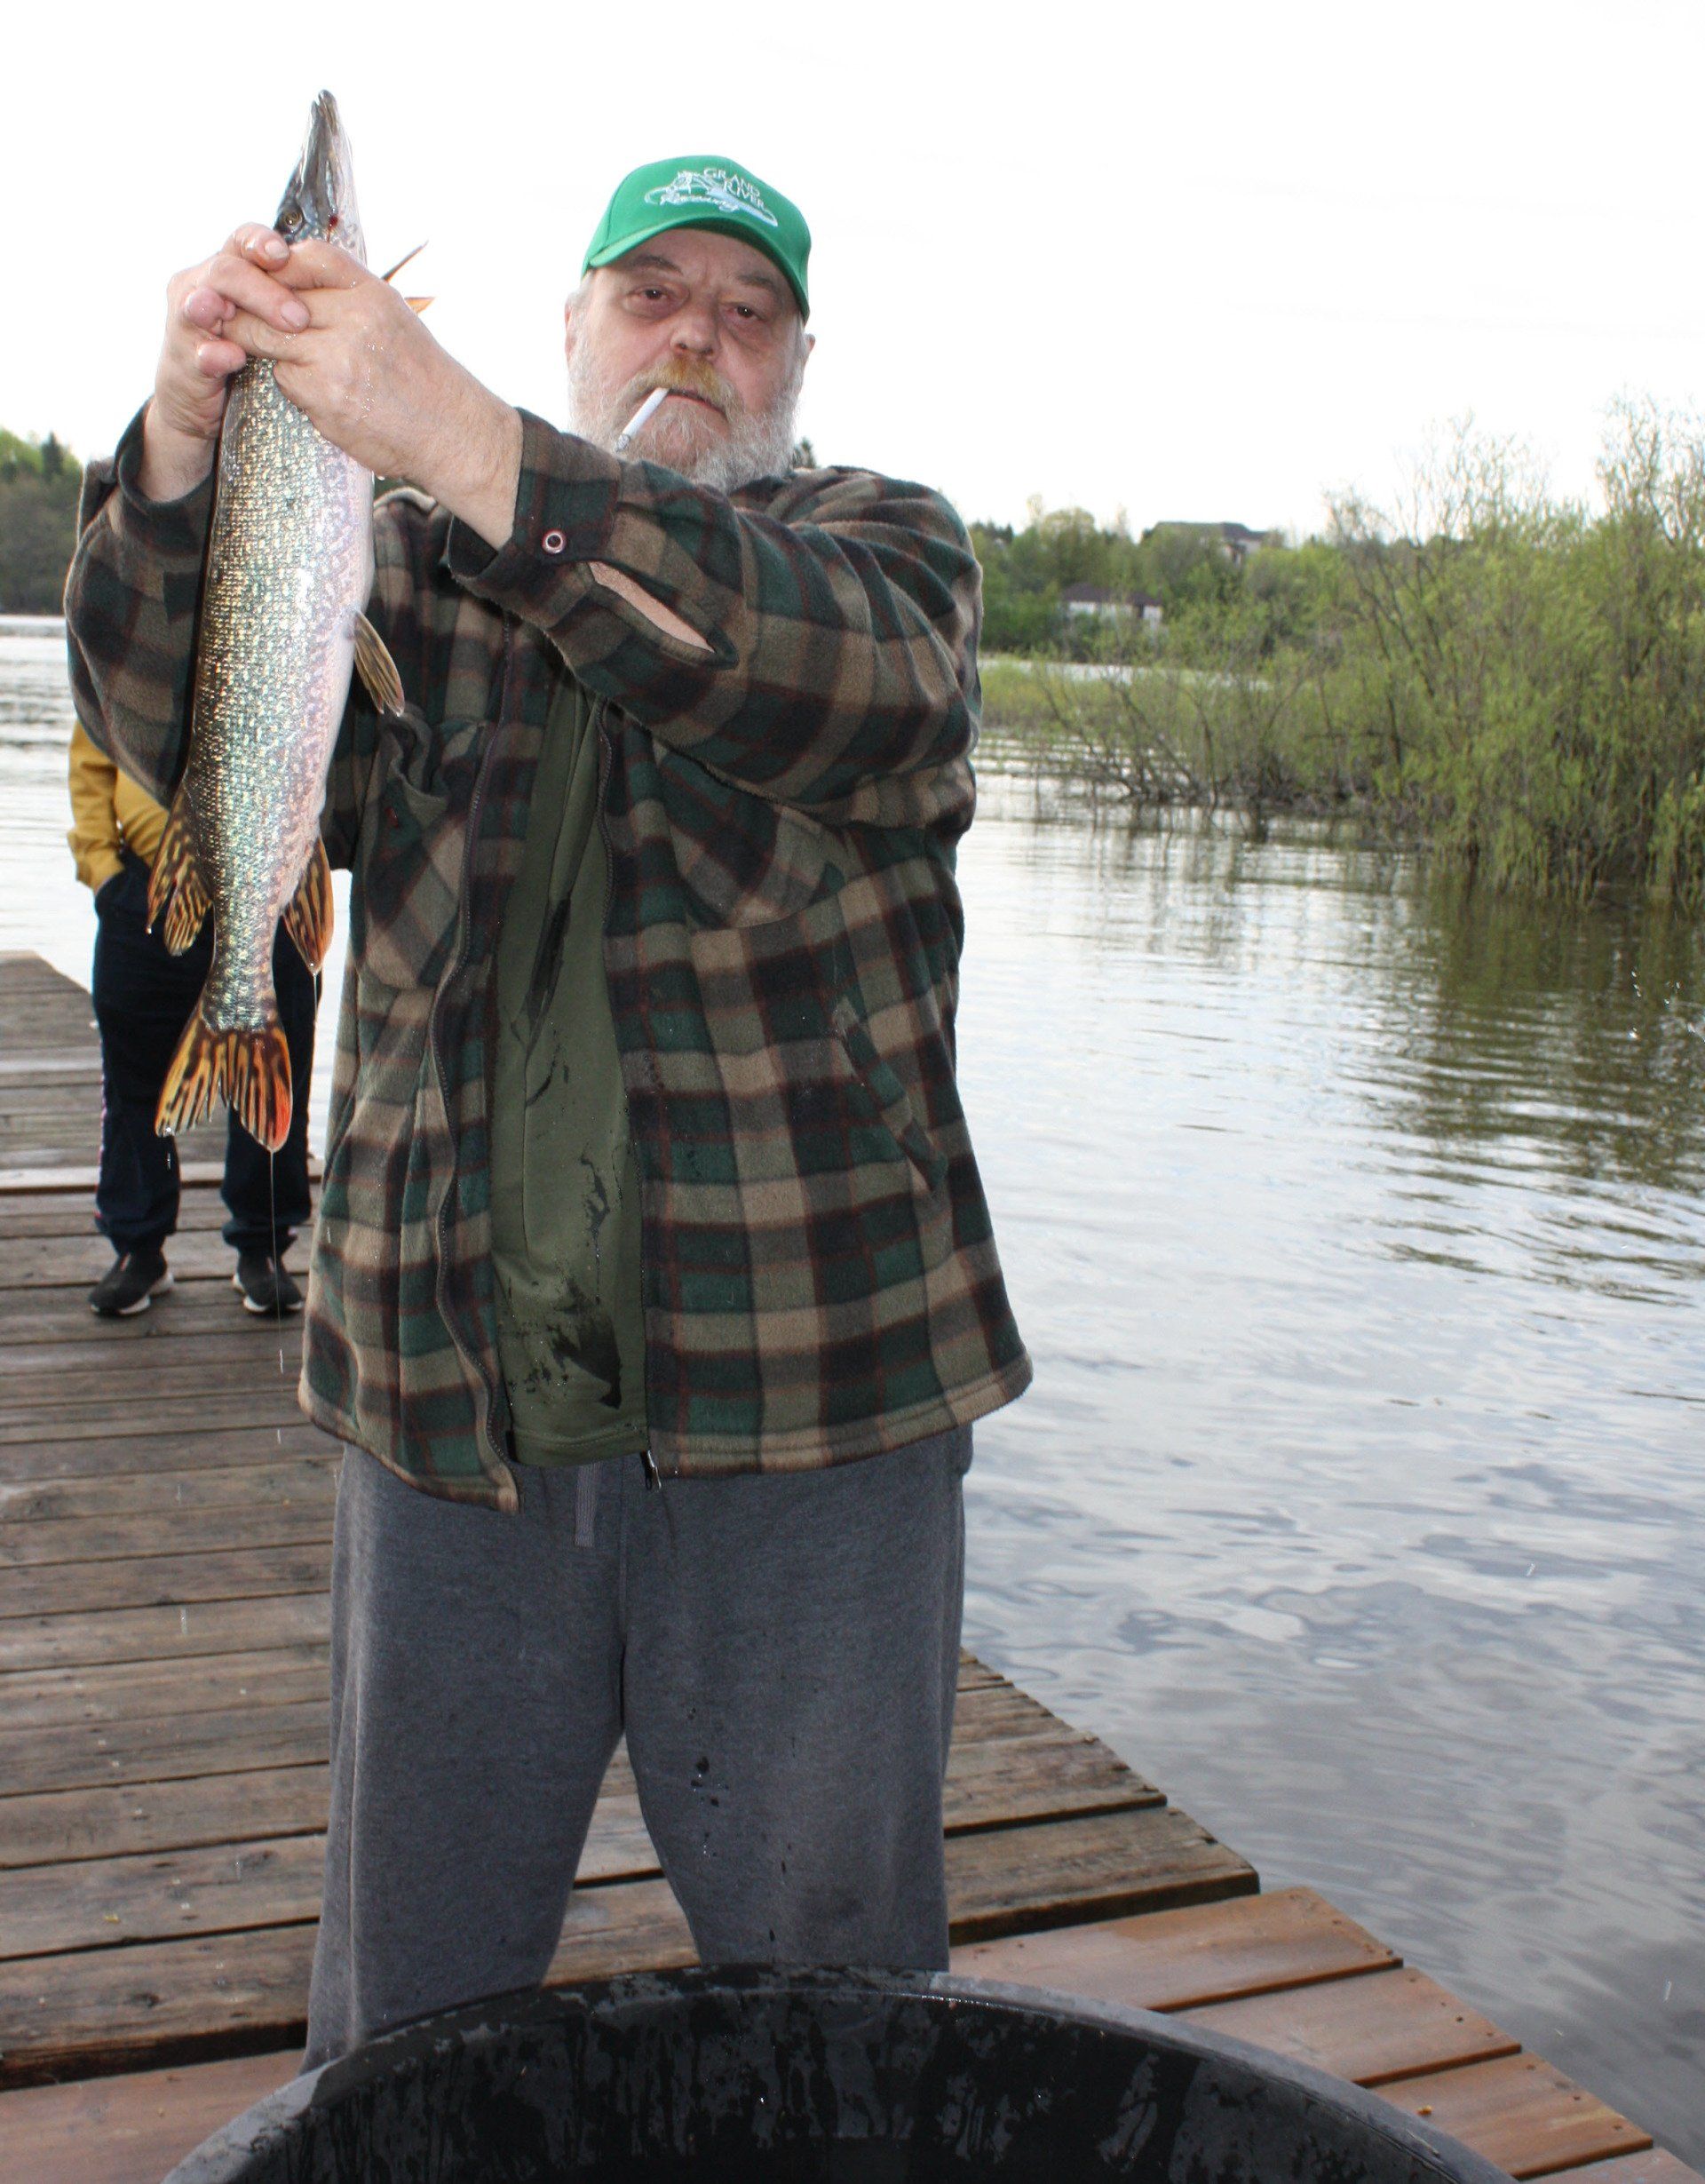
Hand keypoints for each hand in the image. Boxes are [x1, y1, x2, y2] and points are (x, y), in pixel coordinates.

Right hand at [140, 226, 311, 500]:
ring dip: (237, 311)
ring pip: (203, 302)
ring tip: (269, 326)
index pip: (242, 242)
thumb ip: (290, 298)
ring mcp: (186, 323)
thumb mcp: (268, 320)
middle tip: (299, 317)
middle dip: (264, 290)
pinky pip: (196, 353)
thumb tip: (343, 283)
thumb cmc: (243, 351)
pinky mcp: (183, 361)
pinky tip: (233, 357)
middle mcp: (198, 286)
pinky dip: (214, 354)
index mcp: (224, 270)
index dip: (262, 244)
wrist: (200, 402)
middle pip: (226, 270)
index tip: (286, 256)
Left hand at [223, 241, 521, 545]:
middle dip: (250, 307)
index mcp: (372, 293)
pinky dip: (289, 382)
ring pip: (268, 338)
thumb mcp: (393, 316)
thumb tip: (287, 272)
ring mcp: (338, 359)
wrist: (450, 431)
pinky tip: (315, 391)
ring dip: (261, 346)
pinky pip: (283, 378)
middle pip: (275, 297)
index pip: (309, 257)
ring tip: (277, 354)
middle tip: (237, 315)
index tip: (266, 278)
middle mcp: (355, 319)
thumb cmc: (419, 375)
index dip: (278, 265)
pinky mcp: (325, 396)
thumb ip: (346, 294)